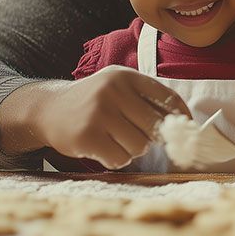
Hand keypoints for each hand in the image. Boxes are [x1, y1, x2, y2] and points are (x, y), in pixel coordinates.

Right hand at [32, 66, 187, 169]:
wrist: (47, 109)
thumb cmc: (93, 102)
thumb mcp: (118, 87)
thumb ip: (147, 99)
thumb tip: (184, 124)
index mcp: (126, 76)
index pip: (167, 98)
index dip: (182, 117)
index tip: (186, 130)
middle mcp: (113, 90)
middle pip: (155, 127)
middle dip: (150, 138)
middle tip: (134, 135)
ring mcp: (98, 113)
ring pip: (140, 146)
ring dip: (131, 150)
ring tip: (114, 140)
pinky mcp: (87, 136)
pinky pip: (119, 159)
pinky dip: (115, 159)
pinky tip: (103, 149)